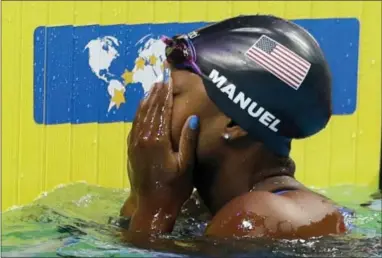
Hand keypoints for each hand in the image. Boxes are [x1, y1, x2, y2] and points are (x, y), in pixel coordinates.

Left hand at [125, 65, 199, 233]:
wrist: (151, 206)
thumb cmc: (173, 188)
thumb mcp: (186, 165)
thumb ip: (188, 140)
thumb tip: (192, 117)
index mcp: (157, 140)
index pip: (162, 110)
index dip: (166, 94)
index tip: (169, 80)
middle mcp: (143, 138)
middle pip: (150, 109)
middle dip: (156, 93)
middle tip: (161, 78)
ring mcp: (134, 143)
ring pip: (140, 115)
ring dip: (147, 100)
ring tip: (152, 87)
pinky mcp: (131, 149)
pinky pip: (134, 124)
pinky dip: (139, 113)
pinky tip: (142, 108)